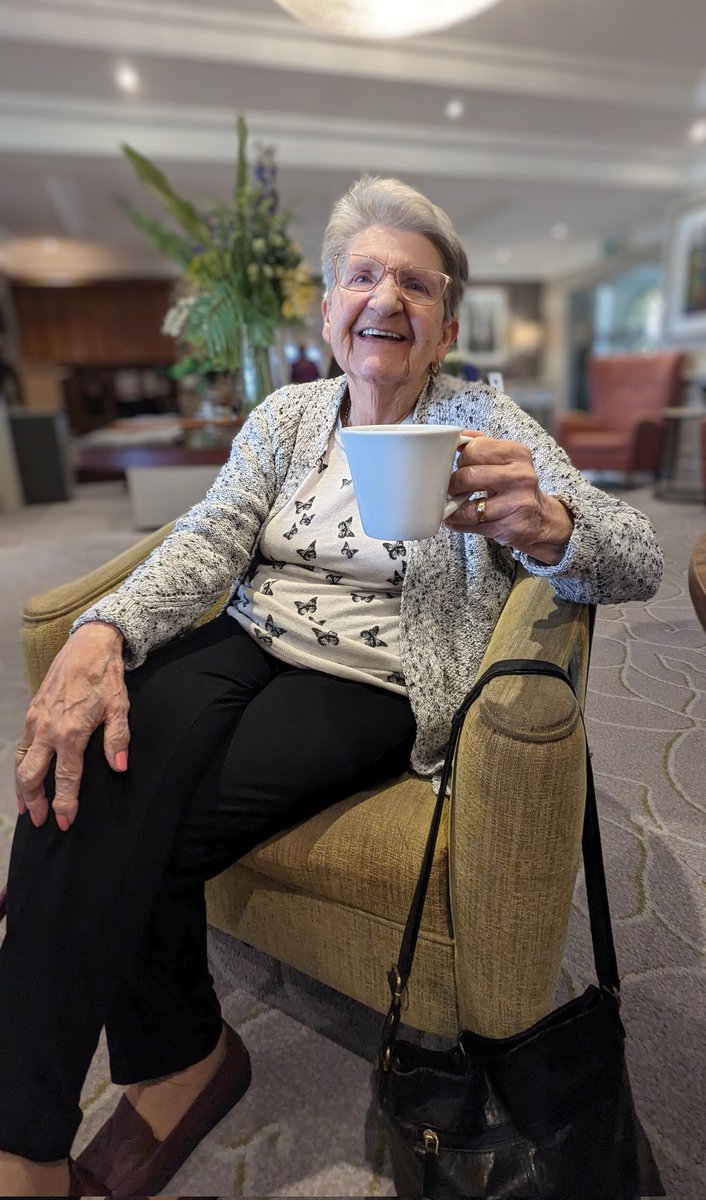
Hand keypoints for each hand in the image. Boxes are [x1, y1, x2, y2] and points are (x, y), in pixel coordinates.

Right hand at [15, 621, 128, 830]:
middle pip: (32, 775)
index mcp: (71, 732)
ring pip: (21, 762)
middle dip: (35, 801)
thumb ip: (117, 739)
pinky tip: (24, 775)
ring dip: (22, 788)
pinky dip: (20, 765)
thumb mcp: (119, 707)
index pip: (65, 778)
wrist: (87, 646)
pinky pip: (21, 745)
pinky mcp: (32, 712)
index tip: (65, 822)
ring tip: (27, 807)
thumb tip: (119, 767)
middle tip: (41, 821)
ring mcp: (36, 721)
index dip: (64, 803)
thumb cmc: (106, 677)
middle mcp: (48, 730)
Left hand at [444, 430, 573, 563]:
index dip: (461, 460)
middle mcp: (521, 477)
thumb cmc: (516, 485)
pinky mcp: (510, 527)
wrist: (541, 518)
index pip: (475, 449)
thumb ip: (482, 445)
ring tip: (451, 505)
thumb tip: (457, 434)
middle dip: (453, 484)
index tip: (462, 467)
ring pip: (468, 507)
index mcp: (518, 453)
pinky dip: (457, 523)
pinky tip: (456, 519)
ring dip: (452, 508)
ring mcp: (517, 504)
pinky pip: (472, 525)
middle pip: (468, 476)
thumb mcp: (507, 459)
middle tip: (453, 488)